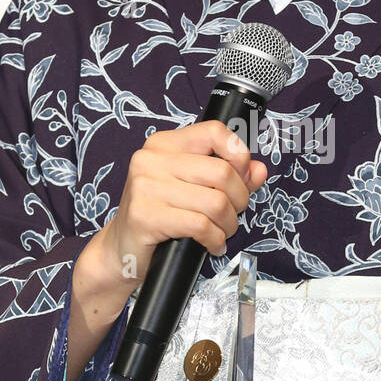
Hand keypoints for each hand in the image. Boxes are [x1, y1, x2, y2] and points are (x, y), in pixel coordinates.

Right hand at [99, 120, 268, 290]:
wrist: (122, 249)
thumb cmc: (160, 215)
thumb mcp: (194, 188)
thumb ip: (230, 175)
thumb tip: (258, 171)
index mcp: (164, 144)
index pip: (215, 132)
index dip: (239, 155)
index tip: (242, 177)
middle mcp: (151, 159)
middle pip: (222, 172)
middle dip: (239, 199)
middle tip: (232, 215)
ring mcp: (146, 186)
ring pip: (215, 202)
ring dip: (228, 224)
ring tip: (222, 232)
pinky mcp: (146, 215)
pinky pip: (200, 226)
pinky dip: (215, 239)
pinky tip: (212, 244)